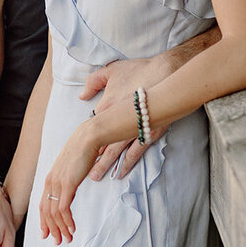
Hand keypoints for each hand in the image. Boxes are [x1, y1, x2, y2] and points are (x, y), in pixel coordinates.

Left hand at [38, 125, 100, 245]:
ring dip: (61, 228)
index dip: (44, 221)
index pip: (42, 205)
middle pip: (46, 212)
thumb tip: (69, 191)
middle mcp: (50, 182)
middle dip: (52, 229)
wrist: (87, 138)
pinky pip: (63, 208)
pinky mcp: (67, 183)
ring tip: (67, 238)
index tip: (47, 233)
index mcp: (50, 179)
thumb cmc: (81, 151)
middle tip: (58, 241)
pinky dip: (67, 221)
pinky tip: (72, 228)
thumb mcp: (70, 169)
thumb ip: (67, 181)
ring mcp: (57, 183)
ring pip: (54, 213)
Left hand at [80, 57, 172, 178]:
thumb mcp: (111, 70)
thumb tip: (82, 95)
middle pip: (101, 142)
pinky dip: (127, 163)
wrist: (167, 73)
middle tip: (82, 171)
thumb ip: (94, 81)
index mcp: (106, 105)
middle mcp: (116, 119)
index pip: (93, 125)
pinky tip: (121, 172)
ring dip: (106, 164)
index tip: (78, 149)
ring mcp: (133, 127)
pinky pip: (135, 151)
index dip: (86, 138)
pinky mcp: (149, 132)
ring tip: (96, 176)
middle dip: (91, 158)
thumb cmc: (140, 69)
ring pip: (115, 150)